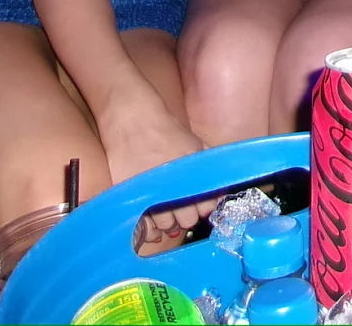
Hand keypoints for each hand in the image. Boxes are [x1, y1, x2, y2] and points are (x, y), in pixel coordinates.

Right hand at [103, 107, 211, 241]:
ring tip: (165, 209)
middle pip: (188, 220)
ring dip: (168, 221)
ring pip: (166, 226)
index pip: (206, 207)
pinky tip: (152, 222)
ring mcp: (151, 198)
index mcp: (193, 177)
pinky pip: (144, 228)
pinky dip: (150, 230)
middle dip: (187, 214)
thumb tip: (220, 188)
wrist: (134, 122)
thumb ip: (209, 165)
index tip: (200, 202)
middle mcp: (174, 191)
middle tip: (182, 206)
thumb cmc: (167, 131)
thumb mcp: (196, 144)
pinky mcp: (131, 200)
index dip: (204, 206)